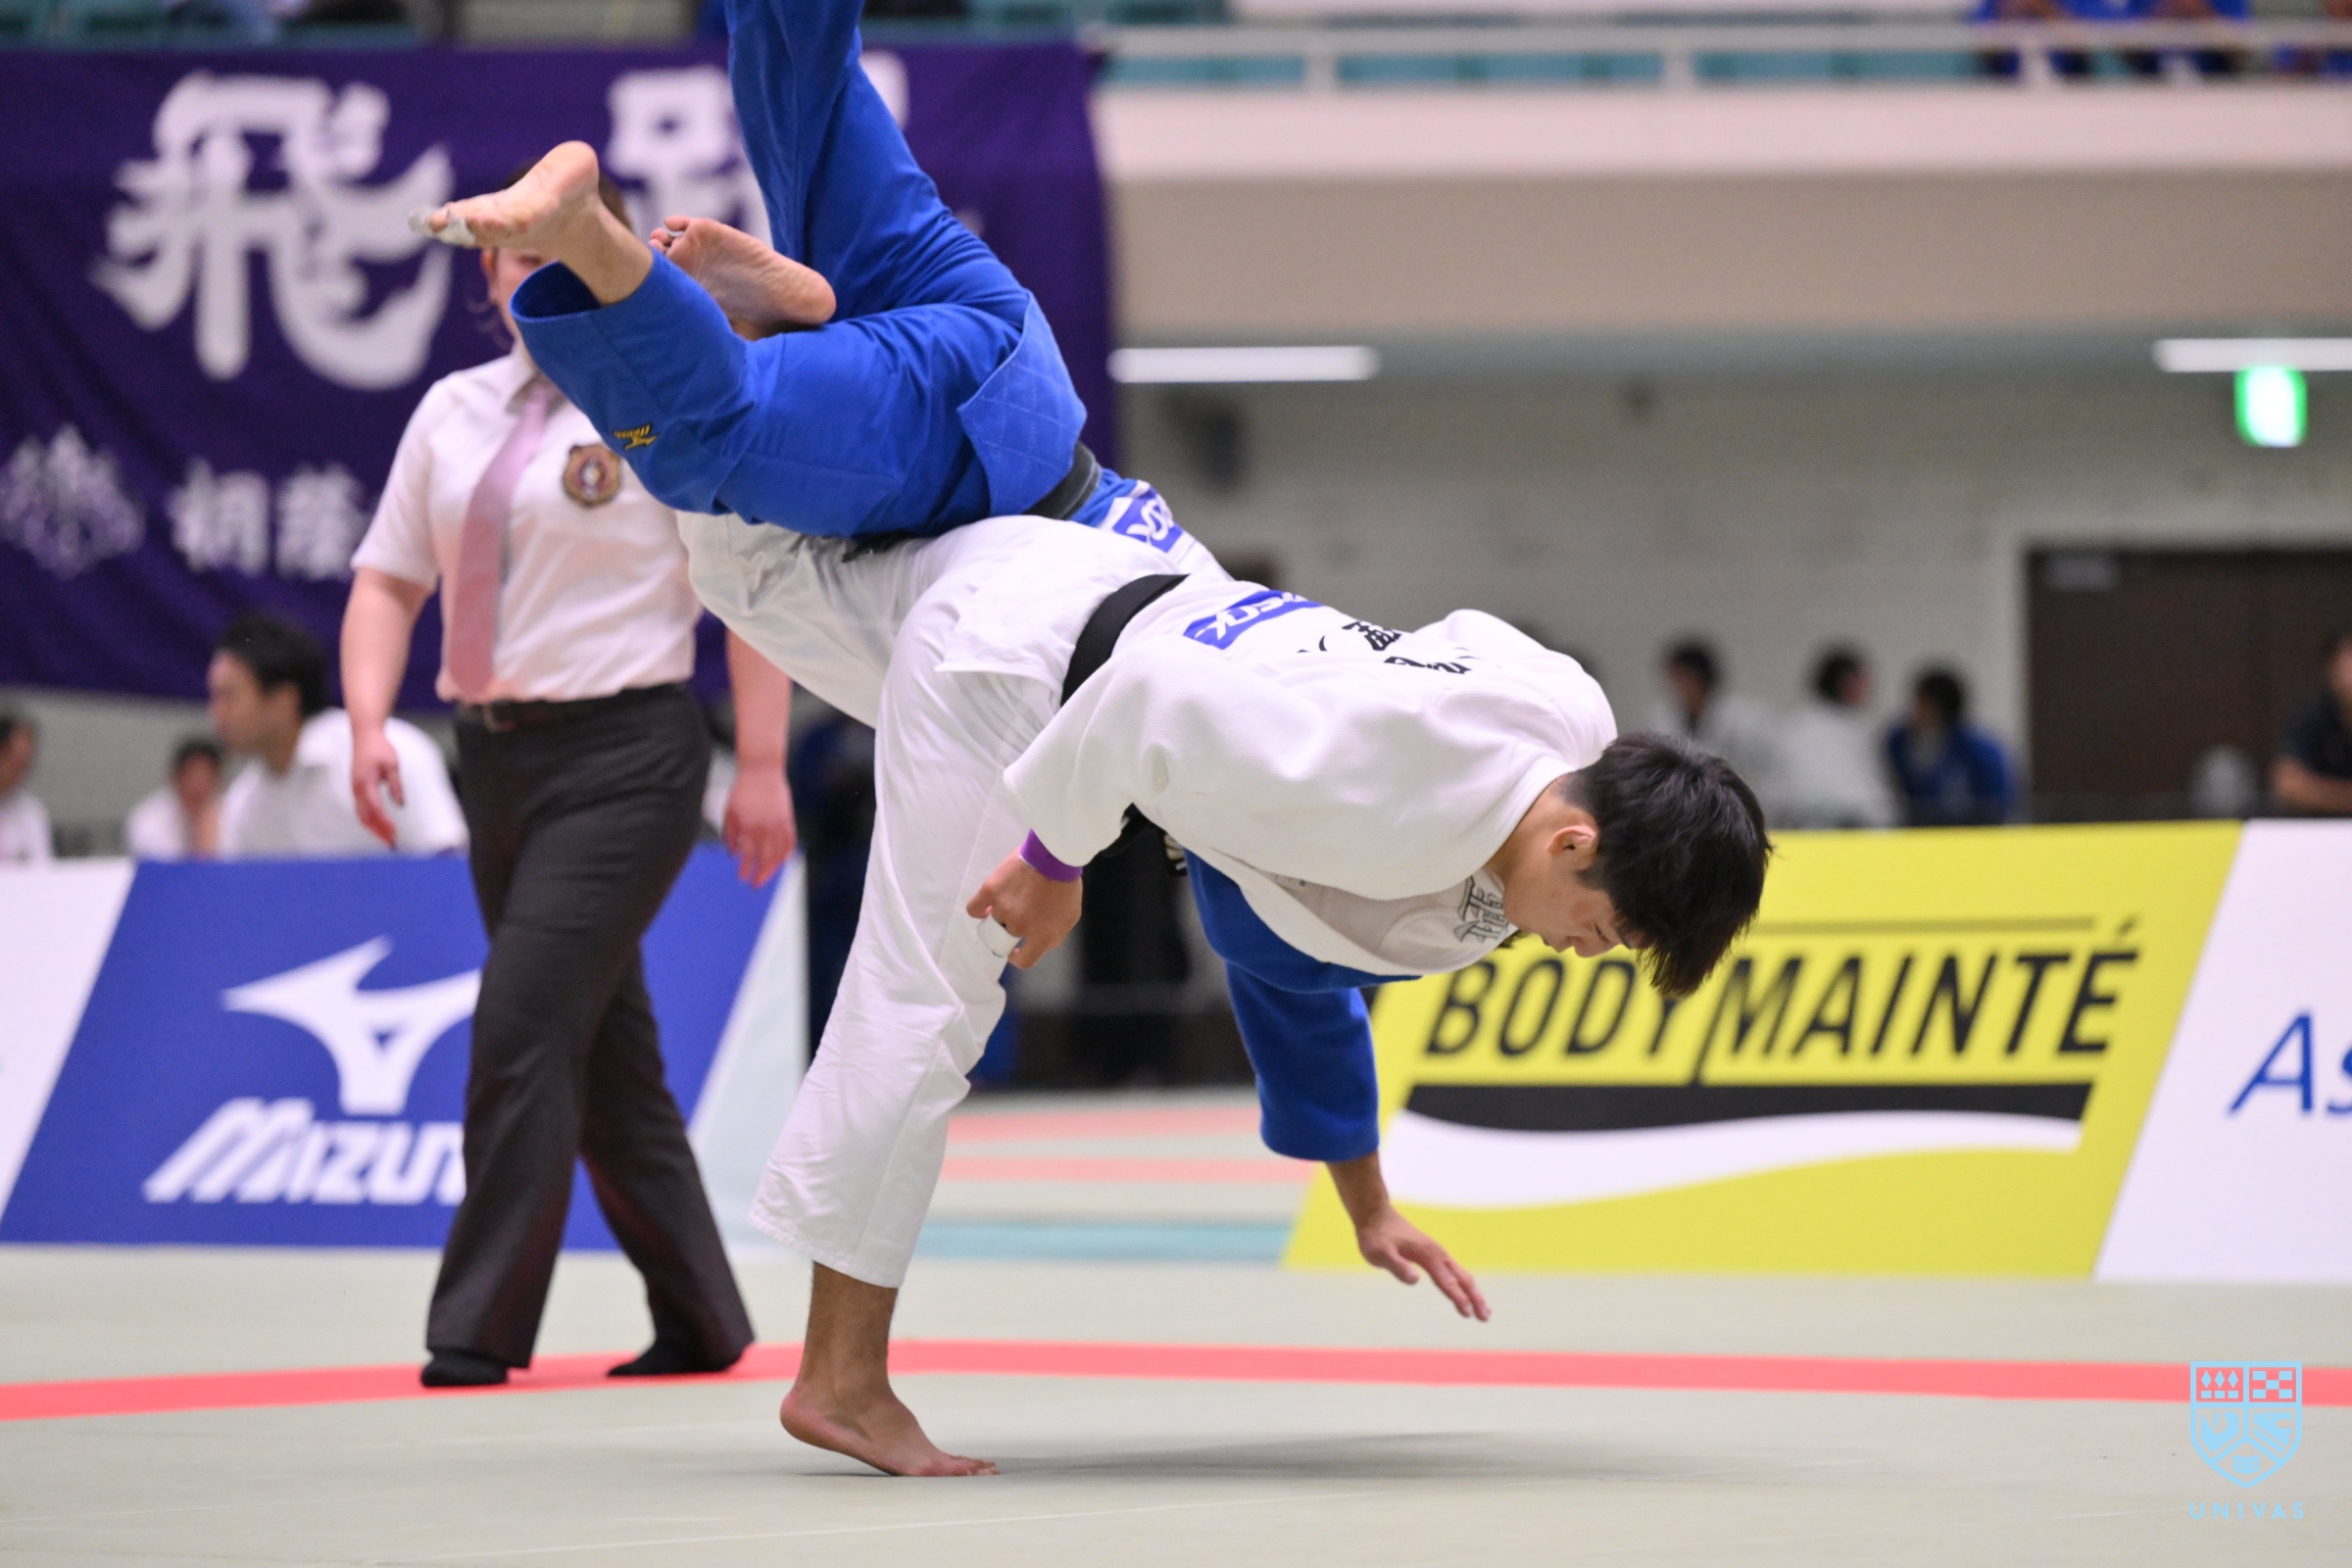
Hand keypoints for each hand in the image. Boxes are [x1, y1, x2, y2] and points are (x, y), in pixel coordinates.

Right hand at [349, 726, 404, 848]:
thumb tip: (400, 804)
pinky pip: (361, 809)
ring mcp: (355, 789)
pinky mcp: (356, 789)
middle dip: (378, 831)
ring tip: (388, 839)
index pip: (375, 808)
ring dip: (374, 828)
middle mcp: (357, 788)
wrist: (364, 735)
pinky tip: (380, 827)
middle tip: (392, 843)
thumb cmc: (380, 748)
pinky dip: (370, 821)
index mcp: (365, 782)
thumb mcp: (393, 764)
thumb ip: (396, 785)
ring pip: (362, 815)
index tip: (395, 832)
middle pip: (365, 816)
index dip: (384, 822)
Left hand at [724, 761, 796, 886]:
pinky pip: (790, 841)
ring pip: (779, 853)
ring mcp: (778, 824)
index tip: (742, 878)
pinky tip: (782, 860)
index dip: (745, 868)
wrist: (762, 770)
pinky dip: (787, 853)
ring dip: (773, 868)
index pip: (747, 855)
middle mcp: (765, 828)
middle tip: (755, 885)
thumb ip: (730, 833)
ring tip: (768, 875)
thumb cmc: (743, 790)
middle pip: (765, 859)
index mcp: (748, 826)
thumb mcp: (730, 811)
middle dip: (760, 874)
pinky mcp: (788, 819)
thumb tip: (733, 854)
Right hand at [964, 851, 1081, 970]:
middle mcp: (1019, 927)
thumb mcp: (1070, 917)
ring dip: (1000, 915)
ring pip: (993, 922)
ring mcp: (1003, 909)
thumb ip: (1055, 936)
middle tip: (1014, 919)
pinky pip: (974, 909)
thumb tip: (1040, 946)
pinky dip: (979, 909)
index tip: (1015, 951)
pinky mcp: (990, 891)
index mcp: (1042, 936)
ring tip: (1009, 900)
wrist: (1055, 855)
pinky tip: (986, 905)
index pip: (1025, 961)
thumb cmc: (1066, 885)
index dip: (1018, 958)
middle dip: (1009, 933)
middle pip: (1005, 939)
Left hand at [1355, 1205, 1490, 1321]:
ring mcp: (1437, 1252)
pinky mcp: (1433, 1253)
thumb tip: (1416, 1280)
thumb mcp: (1380, 1253)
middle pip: (1462, 1278)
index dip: (1457, 1298)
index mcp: (1427, 1255)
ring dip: (1474, 1292)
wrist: (1375, 1215)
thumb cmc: (1375, 1236)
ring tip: (1485, 1311)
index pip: (1446, 1281)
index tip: (1468, 1314)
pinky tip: (1465, 1293)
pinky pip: (1454, 1271)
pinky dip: (1465, 1284)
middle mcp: (1437, 1253)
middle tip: (1485, 1318)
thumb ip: (1397, 1266)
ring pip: (1461, 1274)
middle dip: (1475, 1298)